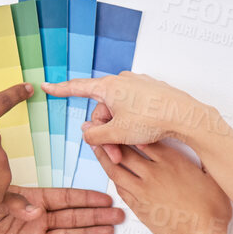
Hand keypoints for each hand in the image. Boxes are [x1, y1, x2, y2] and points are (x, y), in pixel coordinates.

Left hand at [0, 186, 124, 233]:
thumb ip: (17, 204)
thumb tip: (38, 209)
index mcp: (29, 202)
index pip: (64, 199)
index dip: (85, 199)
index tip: (105, 198)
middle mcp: (34, 222)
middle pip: (71, 219)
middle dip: (95, 217)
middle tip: (119, 216)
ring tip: (108, 232)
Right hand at [42, 71, 222, 163]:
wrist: (185, 116)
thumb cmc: (152, 120)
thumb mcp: (117, 133)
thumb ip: (95, 135)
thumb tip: (86, 132)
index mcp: (109, 87)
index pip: (78, 88)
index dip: (60, 90)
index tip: (46, 87)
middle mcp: (122, 81)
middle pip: (102, 109)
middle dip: (105, 132)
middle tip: (113, 152)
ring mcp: (138, 85)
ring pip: (119, 111)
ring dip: (120, 131)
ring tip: (131, 146)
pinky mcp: (152, 92)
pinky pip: (134, 109)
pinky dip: (133, 124)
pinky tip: (144, 136)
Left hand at [93, 140, 230, 233]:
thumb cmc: (211, 212)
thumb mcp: (213, 179)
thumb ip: (203, 164)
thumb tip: (206, 157)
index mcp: (173, 161)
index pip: (146, 138)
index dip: (134, 130)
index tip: (128, 124)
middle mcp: (155, 172)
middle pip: (126, 150)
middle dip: (112, 140)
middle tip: (103, 133)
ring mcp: (143, 190)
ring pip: (116, 168)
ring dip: (105, 157)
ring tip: (97, 148)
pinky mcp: (138, 206)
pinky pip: (120, 187)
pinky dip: (113, 178)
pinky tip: (110, 173)